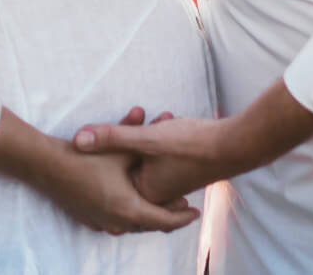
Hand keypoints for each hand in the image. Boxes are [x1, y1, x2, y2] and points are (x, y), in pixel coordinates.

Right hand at [38, 107, 197, 235]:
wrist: (46, 166)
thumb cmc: (87, 157)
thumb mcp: (123, 152)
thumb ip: (145, 151)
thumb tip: (166, 134)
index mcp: (129, 209)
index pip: (165, 221)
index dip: (183, 217)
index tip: (198, 212)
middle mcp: (116, 221)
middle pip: (150, 224)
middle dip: (167, 214)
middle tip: (181, 205)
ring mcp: (100, 222)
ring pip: (133, 224)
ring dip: (148, 213)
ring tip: (160, 202)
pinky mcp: (87, 217)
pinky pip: (116, 221)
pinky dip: (129, 214)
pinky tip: (130, 203)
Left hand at [74, 114, 237, 204]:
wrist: (234, 146)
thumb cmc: (190, 145)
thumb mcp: (146, 138)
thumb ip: (111, 138)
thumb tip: (77, 141)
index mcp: (143, 194)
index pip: (114, 169)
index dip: (113, 144)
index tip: (121, 129)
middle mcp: (157, 194)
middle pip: (132, 161)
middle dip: (135, 135)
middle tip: (145, 118)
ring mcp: (172, 184)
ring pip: (148, 154)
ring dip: (151, 133)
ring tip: (165, 118)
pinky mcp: (184, 172)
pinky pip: (162, 153)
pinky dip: (163, 136)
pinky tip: (173, 121)